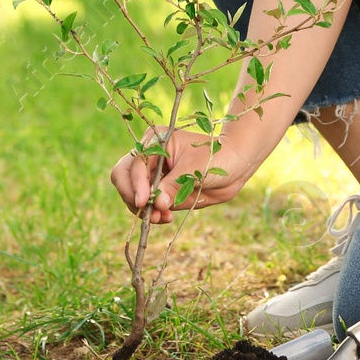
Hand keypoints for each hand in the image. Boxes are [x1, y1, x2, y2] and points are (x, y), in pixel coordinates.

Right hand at [108, 126, 257, 224]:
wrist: (235, 165)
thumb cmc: (216, 156)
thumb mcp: (194, 169)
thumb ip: (173, 186)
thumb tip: (156, 204)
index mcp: (154, 142)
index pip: (134, 164)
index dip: (136, 184)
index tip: (143, 202)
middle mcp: (149, 158)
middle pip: (123, 177)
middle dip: (132, 195)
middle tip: (145, 210)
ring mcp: (153, 176)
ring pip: (132, 194)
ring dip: (142, 209)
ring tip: (160, 217)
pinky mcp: (161, 192)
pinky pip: (147, 206)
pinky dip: (152, 214)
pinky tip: (166, 217)